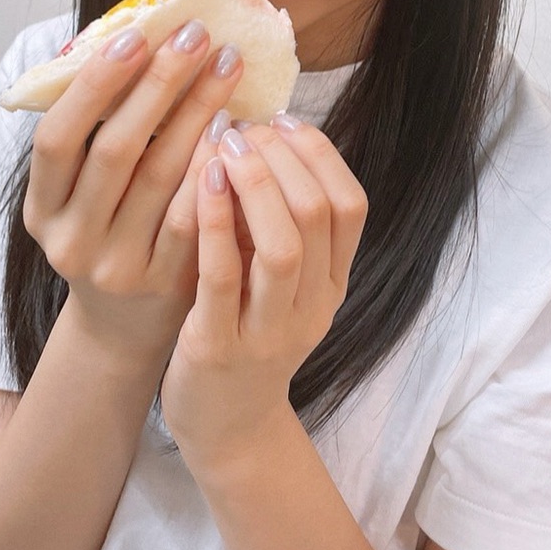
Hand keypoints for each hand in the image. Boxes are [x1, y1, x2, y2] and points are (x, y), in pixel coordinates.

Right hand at [22, 22, 243, 363]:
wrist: (124, 329)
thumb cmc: (110, 234)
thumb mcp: (83, 196)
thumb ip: (97, 138)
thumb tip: (133, 42)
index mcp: (41, 209)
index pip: (57, 139)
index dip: (93, 86)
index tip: (134, 35)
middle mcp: (72, 239)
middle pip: (116, 150)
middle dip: (158, 85)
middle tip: (195, 35)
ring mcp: (118, 265)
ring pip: (161, 178)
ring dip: (196, 114)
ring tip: (226, 67)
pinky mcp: (164, 283)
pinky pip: (195, 216)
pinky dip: (215, 168)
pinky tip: (238, 129)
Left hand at [160, 115, 367, 473]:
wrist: (227, 429)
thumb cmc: (247, 335)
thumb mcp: (282, 284)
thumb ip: (282, 225)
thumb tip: (265, 137)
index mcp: (332, 284)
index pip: (351, 206)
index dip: (320, 154)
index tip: (282, 120)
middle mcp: (311, 307)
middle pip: (319, 216)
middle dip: (283, 158)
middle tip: (245, 128)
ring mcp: (268, 331)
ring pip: (282, 247)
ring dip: (255, 184)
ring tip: (227, 145)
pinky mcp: (219, 347)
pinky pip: (223, 278)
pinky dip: (215, 223)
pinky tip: (199, 182)